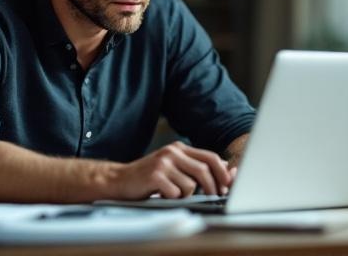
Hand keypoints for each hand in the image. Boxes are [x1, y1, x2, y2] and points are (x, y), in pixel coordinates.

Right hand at [110, 141, 233, 198]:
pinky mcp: (155, 176)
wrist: (120, 180)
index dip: (223, 173)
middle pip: (204, 170)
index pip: (210, 157)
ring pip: (190, 185)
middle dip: (212, 187)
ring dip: (186, 195)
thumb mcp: (175, 167)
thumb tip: (228, 169)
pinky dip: (173, 199)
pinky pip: (176, 193)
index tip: (227, 187)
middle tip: (212, 197)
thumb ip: (197, 167)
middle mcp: (172, 152)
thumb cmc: (150, 177)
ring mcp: (163, 163)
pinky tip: (163, 195)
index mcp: (179, 148)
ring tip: (174, 194)